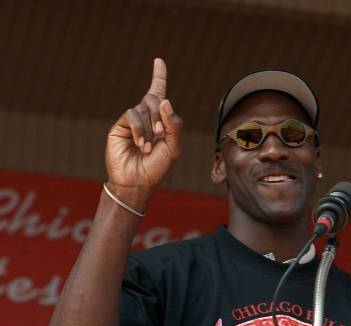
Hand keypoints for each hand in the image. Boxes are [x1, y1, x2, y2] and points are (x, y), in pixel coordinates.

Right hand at [105, 58, 182, 206]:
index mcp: (161, 122)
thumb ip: (174, 125)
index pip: (159, 94)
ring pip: (144, 108)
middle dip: (161, 115)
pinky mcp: (120, 126)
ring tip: (148, 147)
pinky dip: (139, 129)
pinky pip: (132, 115)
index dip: (159, 76)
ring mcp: (132, 121)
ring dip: (150, 127)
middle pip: (155, 99)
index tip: (158, 60)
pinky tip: (140, 144)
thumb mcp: (173, 148)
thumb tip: (164, 100)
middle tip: (161, 135)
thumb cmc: (157, 168)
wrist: (137, 182)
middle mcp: (146, 118)